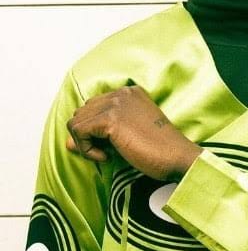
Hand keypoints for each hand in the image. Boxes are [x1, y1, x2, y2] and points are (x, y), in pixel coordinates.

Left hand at [66, 85, 202, 179]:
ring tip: (106, 155)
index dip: (95, 130)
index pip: (93, 107)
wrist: (177, 157)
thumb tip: (67, 142)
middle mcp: (122, 92)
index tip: (111, 147)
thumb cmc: (158, 150)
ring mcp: (116, 103)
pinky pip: (79, 132)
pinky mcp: (111, 119)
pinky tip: (106, 157)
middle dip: (88, 136)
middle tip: (107, 152)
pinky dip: (87, 150)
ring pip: (76, 122)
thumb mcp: (125, 138)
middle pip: (82, 112)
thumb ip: (98, 134)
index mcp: (130, 92)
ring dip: (86, 144)